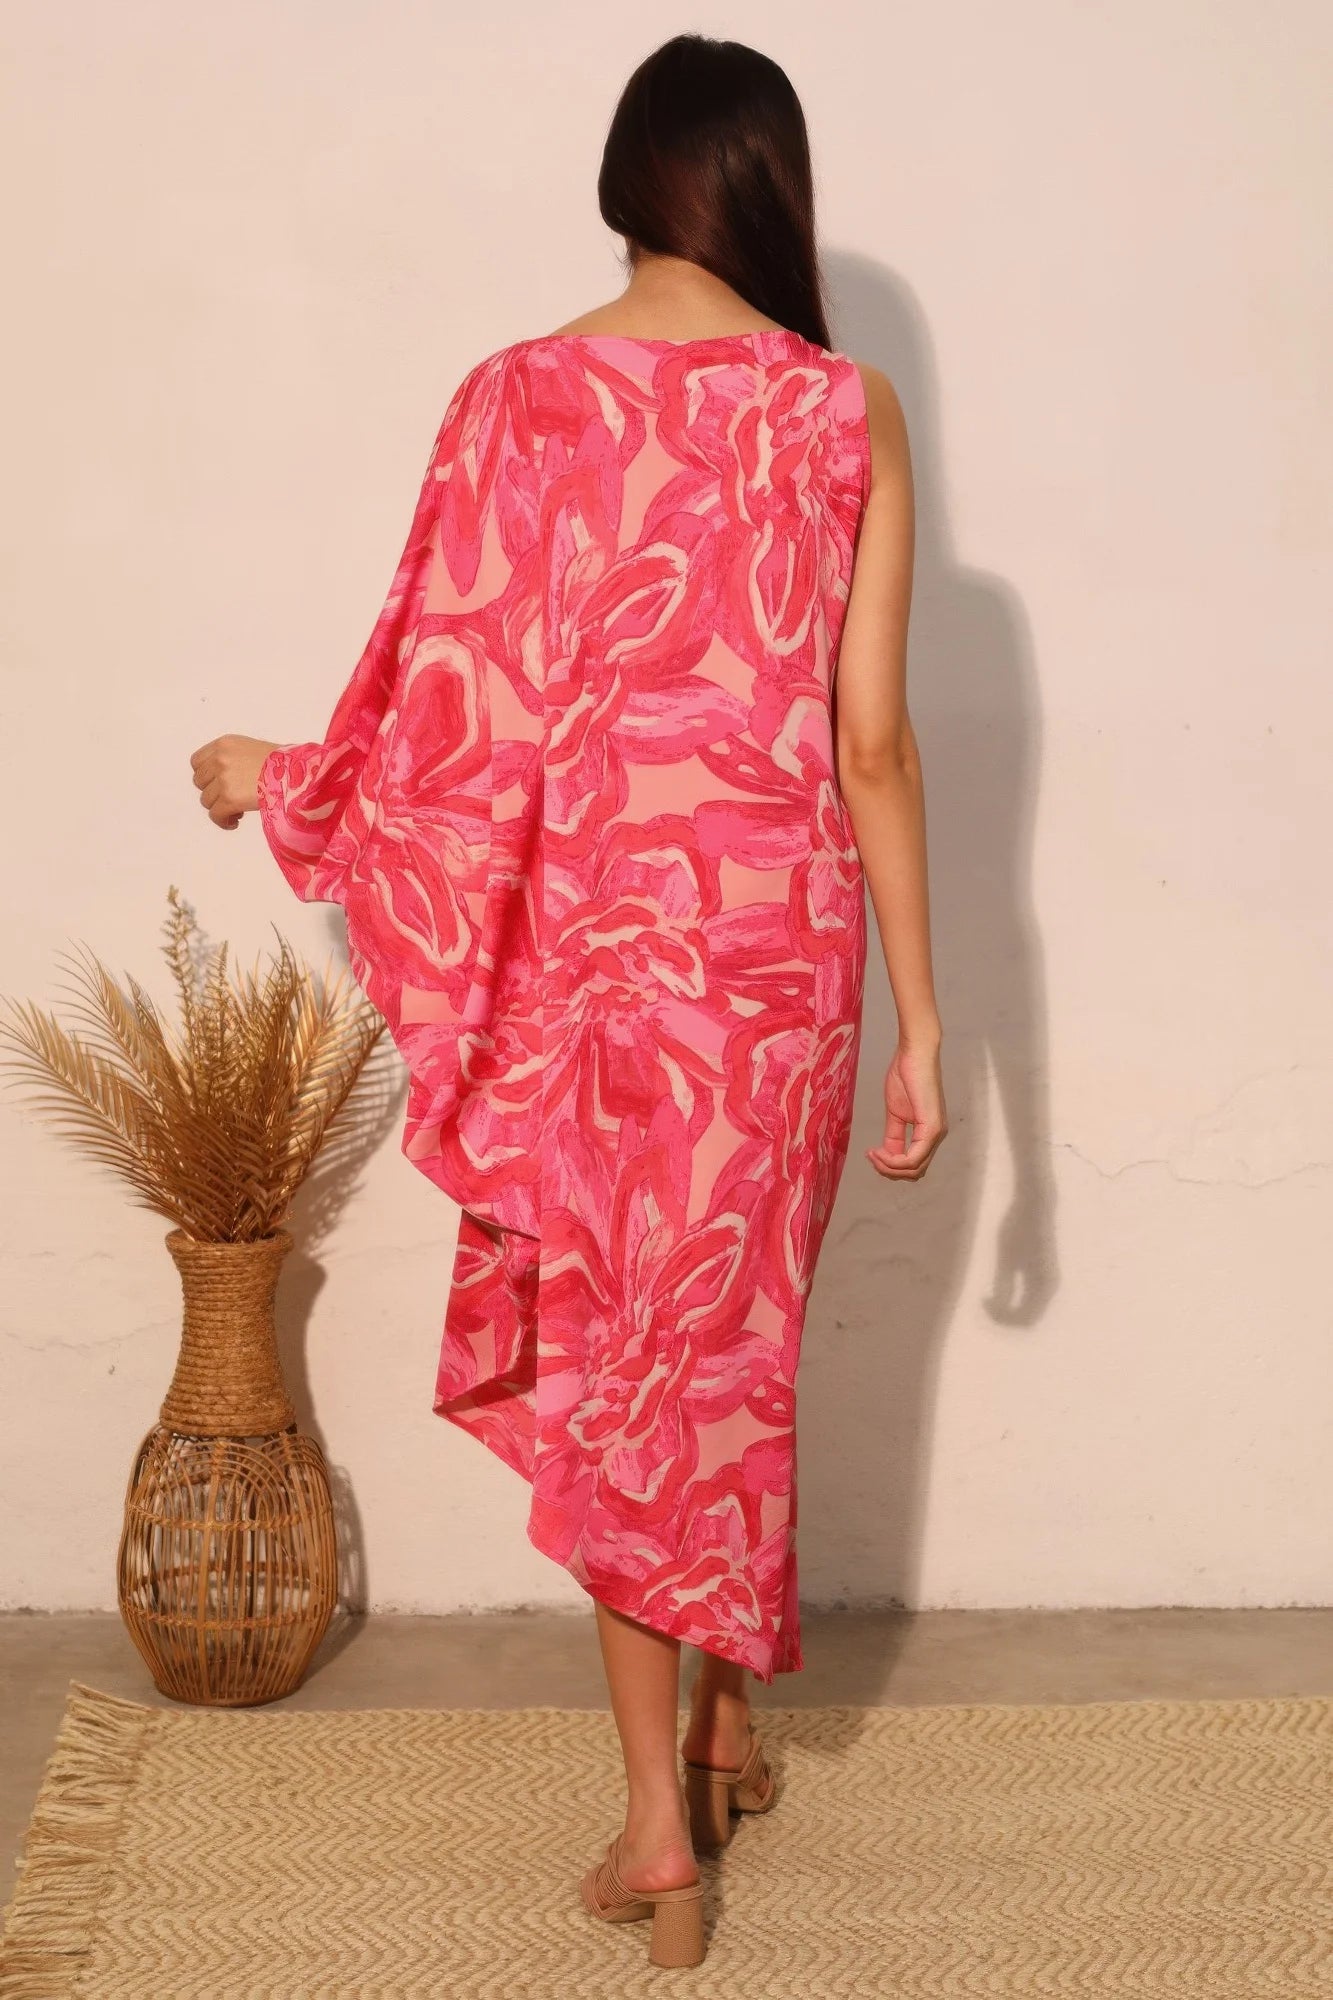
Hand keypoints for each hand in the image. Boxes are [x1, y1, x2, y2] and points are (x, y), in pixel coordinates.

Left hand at [190, 735, 280, 830]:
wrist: (297, 774)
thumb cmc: (284, 763)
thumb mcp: (252, 749)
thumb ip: (233, 759)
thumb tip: (224, 779)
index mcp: (225, 744)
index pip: (197, 761)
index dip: (206, 776)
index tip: (216, 784)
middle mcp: (220, 759)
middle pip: (200, 782)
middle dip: (213, 792)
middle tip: (230, 798)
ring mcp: (223, 779)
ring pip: (206, 800)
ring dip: (219, 808)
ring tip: (237, 811)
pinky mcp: (229, 799)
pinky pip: (215, 815)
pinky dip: (223, 821)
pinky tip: (234, 822)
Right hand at [868, 1036, 947, 1180]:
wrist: (915, 1054)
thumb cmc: (907, 1075)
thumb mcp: (896, 1112)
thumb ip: (894, 1135)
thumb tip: (887, 1154)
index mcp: (929, 1133)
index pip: (913, 1164)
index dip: (890, 1166)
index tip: (871, 1154)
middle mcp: (936, 1136)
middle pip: (915, 1172)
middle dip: (889, 1170)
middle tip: (871, 1158)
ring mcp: (936, 1133)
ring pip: (914, 1169)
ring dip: (889, 1167)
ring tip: (873, 1154)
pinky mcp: (931, 1127)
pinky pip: (913, 1158)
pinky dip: (893, 1160)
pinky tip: (879, 1151)